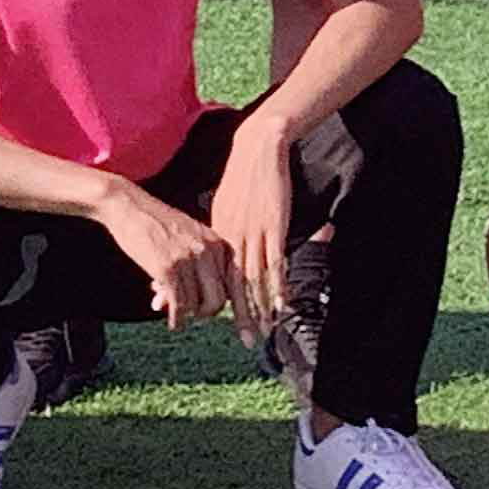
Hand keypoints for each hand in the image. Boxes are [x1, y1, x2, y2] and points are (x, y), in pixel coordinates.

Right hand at [102, 187, 235, 328]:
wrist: (128, 206)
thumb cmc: (155, 223)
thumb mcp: (188, 236)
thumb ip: (200, 263)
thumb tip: (200, 300)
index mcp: (217, 242)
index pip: (231, 284)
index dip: (219, 299)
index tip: (207, 306)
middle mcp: (208, 251)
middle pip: (218, 299)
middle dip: (206, 312)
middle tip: (194, 314)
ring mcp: (188, 260)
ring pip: (195, 305)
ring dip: (183, 313)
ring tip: (169, 306)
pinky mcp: (168, 268)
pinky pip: (179, 305)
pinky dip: (176, 318)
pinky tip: (171, 322)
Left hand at [210, 115, 297, 324]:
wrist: (257, 148)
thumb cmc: (242, 176)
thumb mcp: (224, 204)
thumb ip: (223, 230)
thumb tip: (221, 250)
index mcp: (219, 233)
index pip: (216, 275)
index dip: (215, 300)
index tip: (208, 320)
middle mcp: (233, 237)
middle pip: (235, 284)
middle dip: (239, 315)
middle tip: (244, 340)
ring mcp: (254, 232)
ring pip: (255, 278)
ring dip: (260, 307)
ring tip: (263, 330)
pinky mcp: (274, 225)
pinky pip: (275, 262)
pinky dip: (278, 285)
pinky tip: (281, 304)